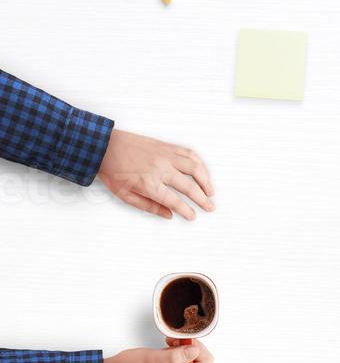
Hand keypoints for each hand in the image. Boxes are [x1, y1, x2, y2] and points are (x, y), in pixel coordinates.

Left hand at [97, 129, 213, 219]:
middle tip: (209, 207)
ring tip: (210, 191)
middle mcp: (161, 170)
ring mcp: (166, 156)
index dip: (187, 211)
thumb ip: (148, 206)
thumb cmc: (112, 171)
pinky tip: (202, 171)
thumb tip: (168, 214)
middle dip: (202, 199)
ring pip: (195, 169)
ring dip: (206, 181)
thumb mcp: (125, 195)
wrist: (105, 146)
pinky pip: (189, 154)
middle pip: (189, 187)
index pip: (175, 201)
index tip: (193, 216)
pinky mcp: (167, 146)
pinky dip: (199, 163)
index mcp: (149, 184)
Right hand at [104, 340, 213, 362]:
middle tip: (172, 341)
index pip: (205, 362)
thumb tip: (195, 351)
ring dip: (183, 348)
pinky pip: (186, 360)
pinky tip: (167, 349)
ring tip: (167, 345)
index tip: (181, 341)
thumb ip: (174, 356)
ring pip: (195, 359)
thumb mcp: (150, 359)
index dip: (196, 347)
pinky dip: (179, 351)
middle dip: (189, 347)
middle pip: (202, 361)